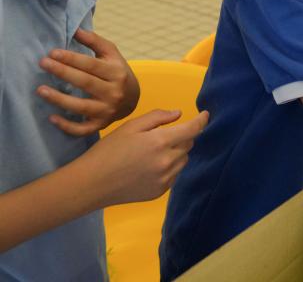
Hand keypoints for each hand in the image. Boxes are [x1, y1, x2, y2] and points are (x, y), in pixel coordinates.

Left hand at [38, 29, 139, 135]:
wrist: (133, 99)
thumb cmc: (117, 72)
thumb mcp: (111, 54)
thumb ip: (95, 41)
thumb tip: (76, 29)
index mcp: (116, 73)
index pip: (91, 65)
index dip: (71, 58)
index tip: (52, 52)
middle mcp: (114, 92)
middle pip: (85, 82)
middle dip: (63, 72)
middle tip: (43, 63)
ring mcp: (107, 110)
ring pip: (81, 107)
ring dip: (59, 99)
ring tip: (40, 90)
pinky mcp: (101, 124)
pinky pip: (82, 129)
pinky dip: (67, 126)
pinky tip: (52, 117)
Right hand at [81, 109, 208, 205]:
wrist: (92, 183)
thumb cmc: (109, 150)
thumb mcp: (131, 126)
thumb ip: (157, 117)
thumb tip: (179, 114)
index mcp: (161, 142)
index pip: (192, 130)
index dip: (201, 121)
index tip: (206, 115)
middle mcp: (168, 161)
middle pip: (188, 144)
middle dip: (182, 136)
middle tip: (162, 136)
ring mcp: (165, 179)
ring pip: (183, 160)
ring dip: (177, 152)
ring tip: (153, 152)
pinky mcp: (160, 191)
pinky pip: (175, 175)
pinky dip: (170, 167)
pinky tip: (150, 167)